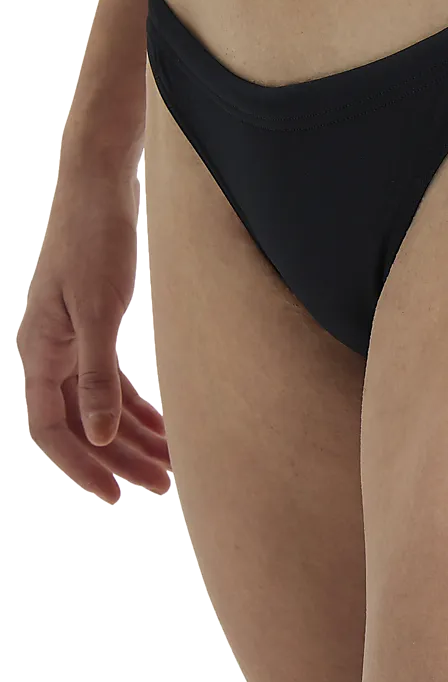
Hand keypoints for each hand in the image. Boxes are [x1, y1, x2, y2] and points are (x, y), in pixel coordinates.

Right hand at [17, 161, 170, 504]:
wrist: (101, 186)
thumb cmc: (96, 240)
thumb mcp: (98, 311)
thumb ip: (96, 375)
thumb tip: (95, 436)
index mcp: (39, 352)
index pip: (51, 430)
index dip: (81, 466)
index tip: (116, 495)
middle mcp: (50, 352)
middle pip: (82, 423)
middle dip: (122, 456)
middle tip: (165, 485)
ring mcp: (72, 340)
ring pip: (100, 405)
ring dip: (134, 435)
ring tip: (174, 464)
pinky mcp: (95, 326)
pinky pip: (112, 380)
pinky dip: (138, 404)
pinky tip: (167, 424)